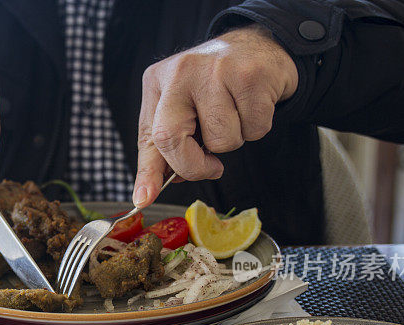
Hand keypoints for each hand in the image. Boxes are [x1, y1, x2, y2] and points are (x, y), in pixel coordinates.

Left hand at [134, 25, 297, 206]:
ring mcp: (216, 70)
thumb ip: (166, 148)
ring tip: (234, 114)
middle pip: (172, 139)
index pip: (150, 136)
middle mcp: (181, 72)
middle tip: (211, 166)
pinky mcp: (250, 76)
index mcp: (158, 82)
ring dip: (233, 141)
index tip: (144, 198)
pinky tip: (251, 105)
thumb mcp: (182, 110)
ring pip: (221, 141)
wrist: (260, 47)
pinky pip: (254, 129)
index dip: (148, 172)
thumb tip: (148, 193)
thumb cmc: (216, 87)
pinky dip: (256, 128)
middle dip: (194, 166)